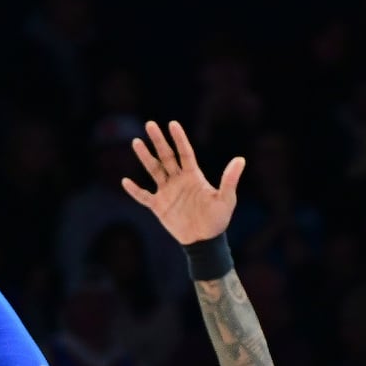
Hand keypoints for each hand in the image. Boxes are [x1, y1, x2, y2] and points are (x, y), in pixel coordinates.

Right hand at [121, 120, 245, 244]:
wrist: (205, 241)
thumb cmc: (217, 220)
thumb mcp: (226, 199)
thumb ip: (230, 179)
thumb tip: (241, 159)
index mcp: (193, 176)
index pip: (184, 153)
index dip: (179, 139)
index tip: (172, 124)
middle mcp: (178, 180)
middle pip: (166, 156)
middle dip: (158, 141)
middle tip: (150, 124)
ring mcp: (167, 192)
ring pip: (154, 170)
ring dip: (145, 157)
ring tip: (136, 142)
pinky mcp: (159, 206)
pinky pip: (144, 196)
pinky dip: (135, 190)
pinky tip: (125, 181)